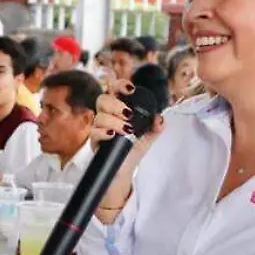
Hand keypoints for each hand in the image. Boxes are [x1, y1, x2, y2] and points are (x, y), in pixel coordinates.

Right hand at [92, 79, 165, 219]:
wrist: (124, 170)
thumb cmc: (132, 149)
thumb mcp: (149, 135)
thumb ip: (156, 125)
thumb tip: (160, 118)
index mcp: (118, 110)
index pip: (114, 90)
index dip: (120, 85)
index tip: (130, 88)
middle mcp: (106, 116)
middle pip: (102, 99)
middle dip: (115, 103)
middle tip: (128, 113)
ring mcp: (99, 129)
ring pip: (99, 116)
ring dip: (114, 120)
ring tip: (126, 130)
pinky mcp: (95, 143)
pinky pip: (94, 133)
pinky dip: (104, 132)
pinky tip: (114, 135)